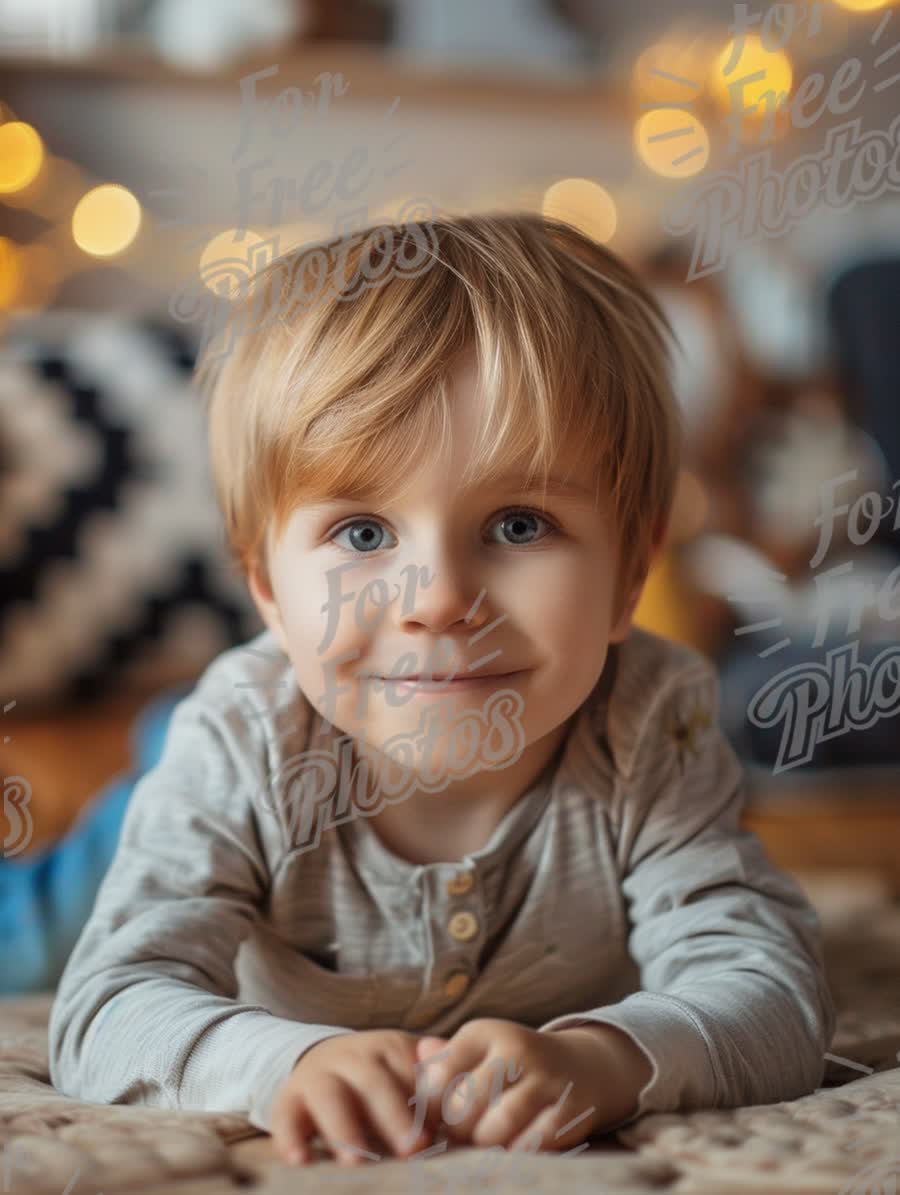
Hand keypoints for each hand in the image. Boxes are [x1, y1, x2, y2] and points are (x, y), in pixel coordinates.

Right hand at [270, 1029, 443, 1167]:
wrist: (320, 1062)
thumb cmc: (379, 1079)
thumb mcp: (406, 1071)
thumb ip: (436, 1081)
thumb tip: (472, 1092)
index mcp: (389, 1049)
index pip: (412, 1071)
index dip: (429, 1102)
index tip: (446, 1133)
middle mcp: (352, 1058)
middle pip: (374, 1082)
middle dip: (394, 1115)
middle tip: (414, 1149)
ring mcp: (317, 1077)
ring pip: (329, 1096)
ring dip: (344, 1129)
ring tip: (357, 1163)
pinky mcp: (287, 1100)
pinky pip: (285, 1116)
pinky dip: (291, 1138)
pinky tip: (302, 1162)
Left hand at [411, 1018, 651, 1152]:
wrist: (584, 1066)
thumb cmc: (512, 1066)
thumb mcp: (478, 1051)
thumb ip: (443, 1060)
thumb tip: (416, 1058)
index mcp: (484, 1032)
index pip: (438, 1075)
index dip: (429, 1107)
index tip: (434, 1118)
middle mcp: (515, 1049)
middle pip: (463, 1106)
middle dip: (456, 1131)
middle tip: (460, 1138)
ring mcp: (545, 1079)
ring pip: (496, 1128)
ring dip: (485, 1145)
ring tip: (486, 1143)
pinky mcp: (570, 1109)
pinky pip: (533, 1144)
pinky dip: (518, 1153)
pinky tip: (514, 1149)